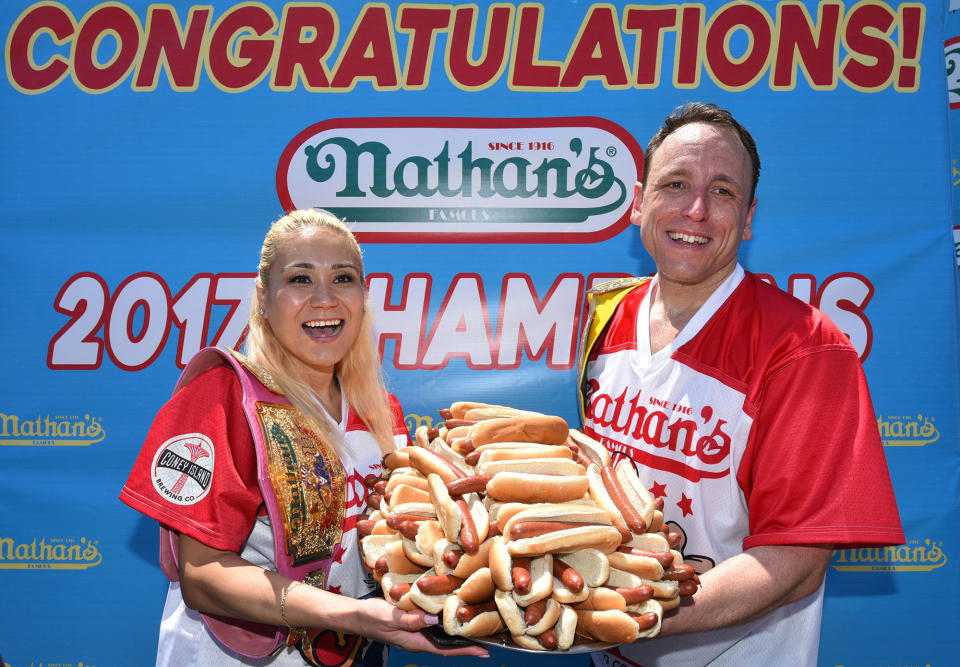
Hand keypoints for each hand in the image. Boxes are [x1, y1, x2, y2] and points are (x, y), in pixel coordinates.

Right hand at [358, 597, 488, 656]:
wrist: (356, 615)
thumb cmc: (372, 618)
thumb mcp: (391, 617)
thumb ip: (412, 619)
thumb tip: (435, 619)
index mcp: (416, 642)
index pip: (446, 649)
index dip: (466, 651)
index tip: (484, 651)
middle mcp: (419, 639)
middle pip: (448, 644)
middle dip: (468, 642)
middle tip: (489, 637)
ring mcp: (416, 631)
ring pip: (442, 634)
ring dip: (459, 632)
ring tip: (477, 625)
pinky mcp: (413, 622)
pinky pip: (433, 624)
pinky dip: (446, 621)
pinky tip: (453, 613)